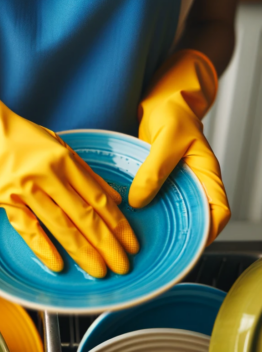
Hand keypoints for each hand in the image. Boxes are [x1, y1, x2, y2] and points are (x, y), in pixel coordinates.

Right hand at [0, 60, 138, 276]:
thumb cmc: (27, 138)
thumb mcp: (62, 147)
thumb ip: (88, 173)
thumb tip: (115, 199)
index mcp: (65, 161)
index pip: (97, 198)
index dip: (118, 223)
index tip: (131, 242)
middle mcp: (48, 175)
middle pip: (83, 215)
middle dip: (106, 244)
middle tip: (123, 266)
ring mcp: (25, 188)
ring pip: (59, 224)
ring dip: (82, 250)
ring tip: (99, 270)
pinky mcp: (5, 198)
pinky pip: (26, 226)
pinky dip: (42, 246)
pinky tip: (58, 264)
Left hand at [128, 50, 230, 243]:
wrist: (161, 102)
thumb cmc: (173, 113)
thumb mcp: (167, 139)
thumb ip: (155, 169)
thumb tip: (139, 200)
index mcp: (206, 173)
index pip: (219, 210)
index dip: (210, 231)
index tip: (190, 244)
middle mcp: (194, 182)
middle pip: (196, 217)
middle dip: (182, 235)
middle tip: (159, 249)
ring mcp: (176, 182)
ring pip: (175, 210)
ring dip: (162, 223)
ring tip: (142, 237)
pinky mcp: (159, 179)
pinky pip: (157, 199)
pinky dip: (147, 209)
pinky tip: (130, 216)